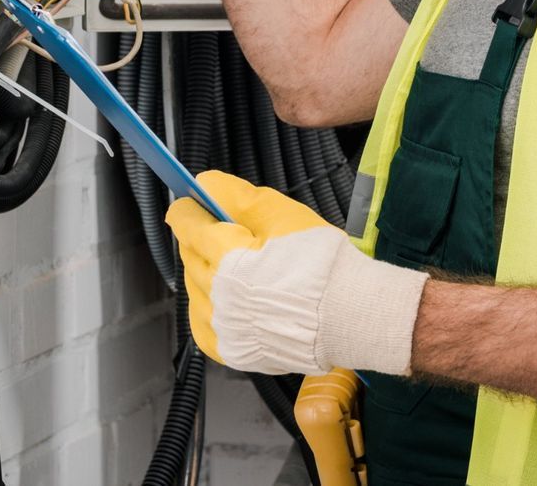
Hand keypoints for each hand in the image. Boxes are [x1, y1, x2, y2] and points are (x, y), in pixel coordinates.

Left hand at [165, 171, 426, 376]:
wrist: (349, 315)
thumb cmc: (321, 262)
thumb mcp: (282, 214)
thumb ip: (237, 197)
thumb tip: (203, 184)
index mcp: (227, 259)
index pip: (187, 224)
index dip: (189, 208)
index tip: (192, 201)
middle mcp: (216, 297)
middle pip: (189, 254)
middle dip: (201, 236)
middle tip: (226, 230)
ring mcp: (221, 328)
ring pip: (194, 287)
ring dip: (206, 270)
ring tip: (239, 266)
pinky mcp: (230, 351)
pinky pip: (202, 323)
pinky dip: (208, 306)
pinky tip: (228, 297)